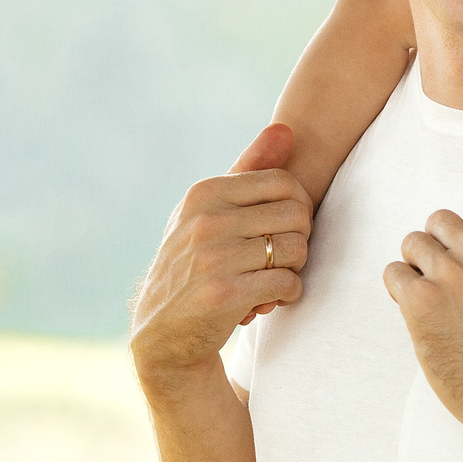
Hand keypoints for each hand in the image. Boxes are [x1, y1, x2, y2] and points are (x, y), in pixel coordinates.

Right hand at [130, 122, 312, 379]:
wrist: (162, 333)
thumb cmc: (195, 263)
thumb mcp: (210, 211)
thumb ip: (249, 169)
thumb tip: (286, 128)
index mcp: (204, 193)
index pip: (284, 182)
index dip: (298, 206)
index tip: (284, 229)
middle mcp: (206, 220)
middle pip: (296, 214)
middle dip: (300, 238)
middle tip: (283, 257)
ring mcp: (213, 256)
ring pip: (296, 249)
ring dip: (294, 269)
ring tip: (275, 277)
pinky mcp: (225, 293)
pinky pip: (287, 283)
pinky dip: (288, 294)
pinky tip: (270, 299)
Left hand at [382, 181, 462, 441]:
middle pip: (439, 221)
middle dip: (442, 247)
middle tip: (454, 282)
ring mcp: (449, 276)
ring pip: (412, 243)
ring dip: (418, 267)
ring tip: (435, 296)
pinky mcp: (420, 301)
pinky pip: (394, 272)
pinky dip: (399, 289)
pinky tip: (420, 309)